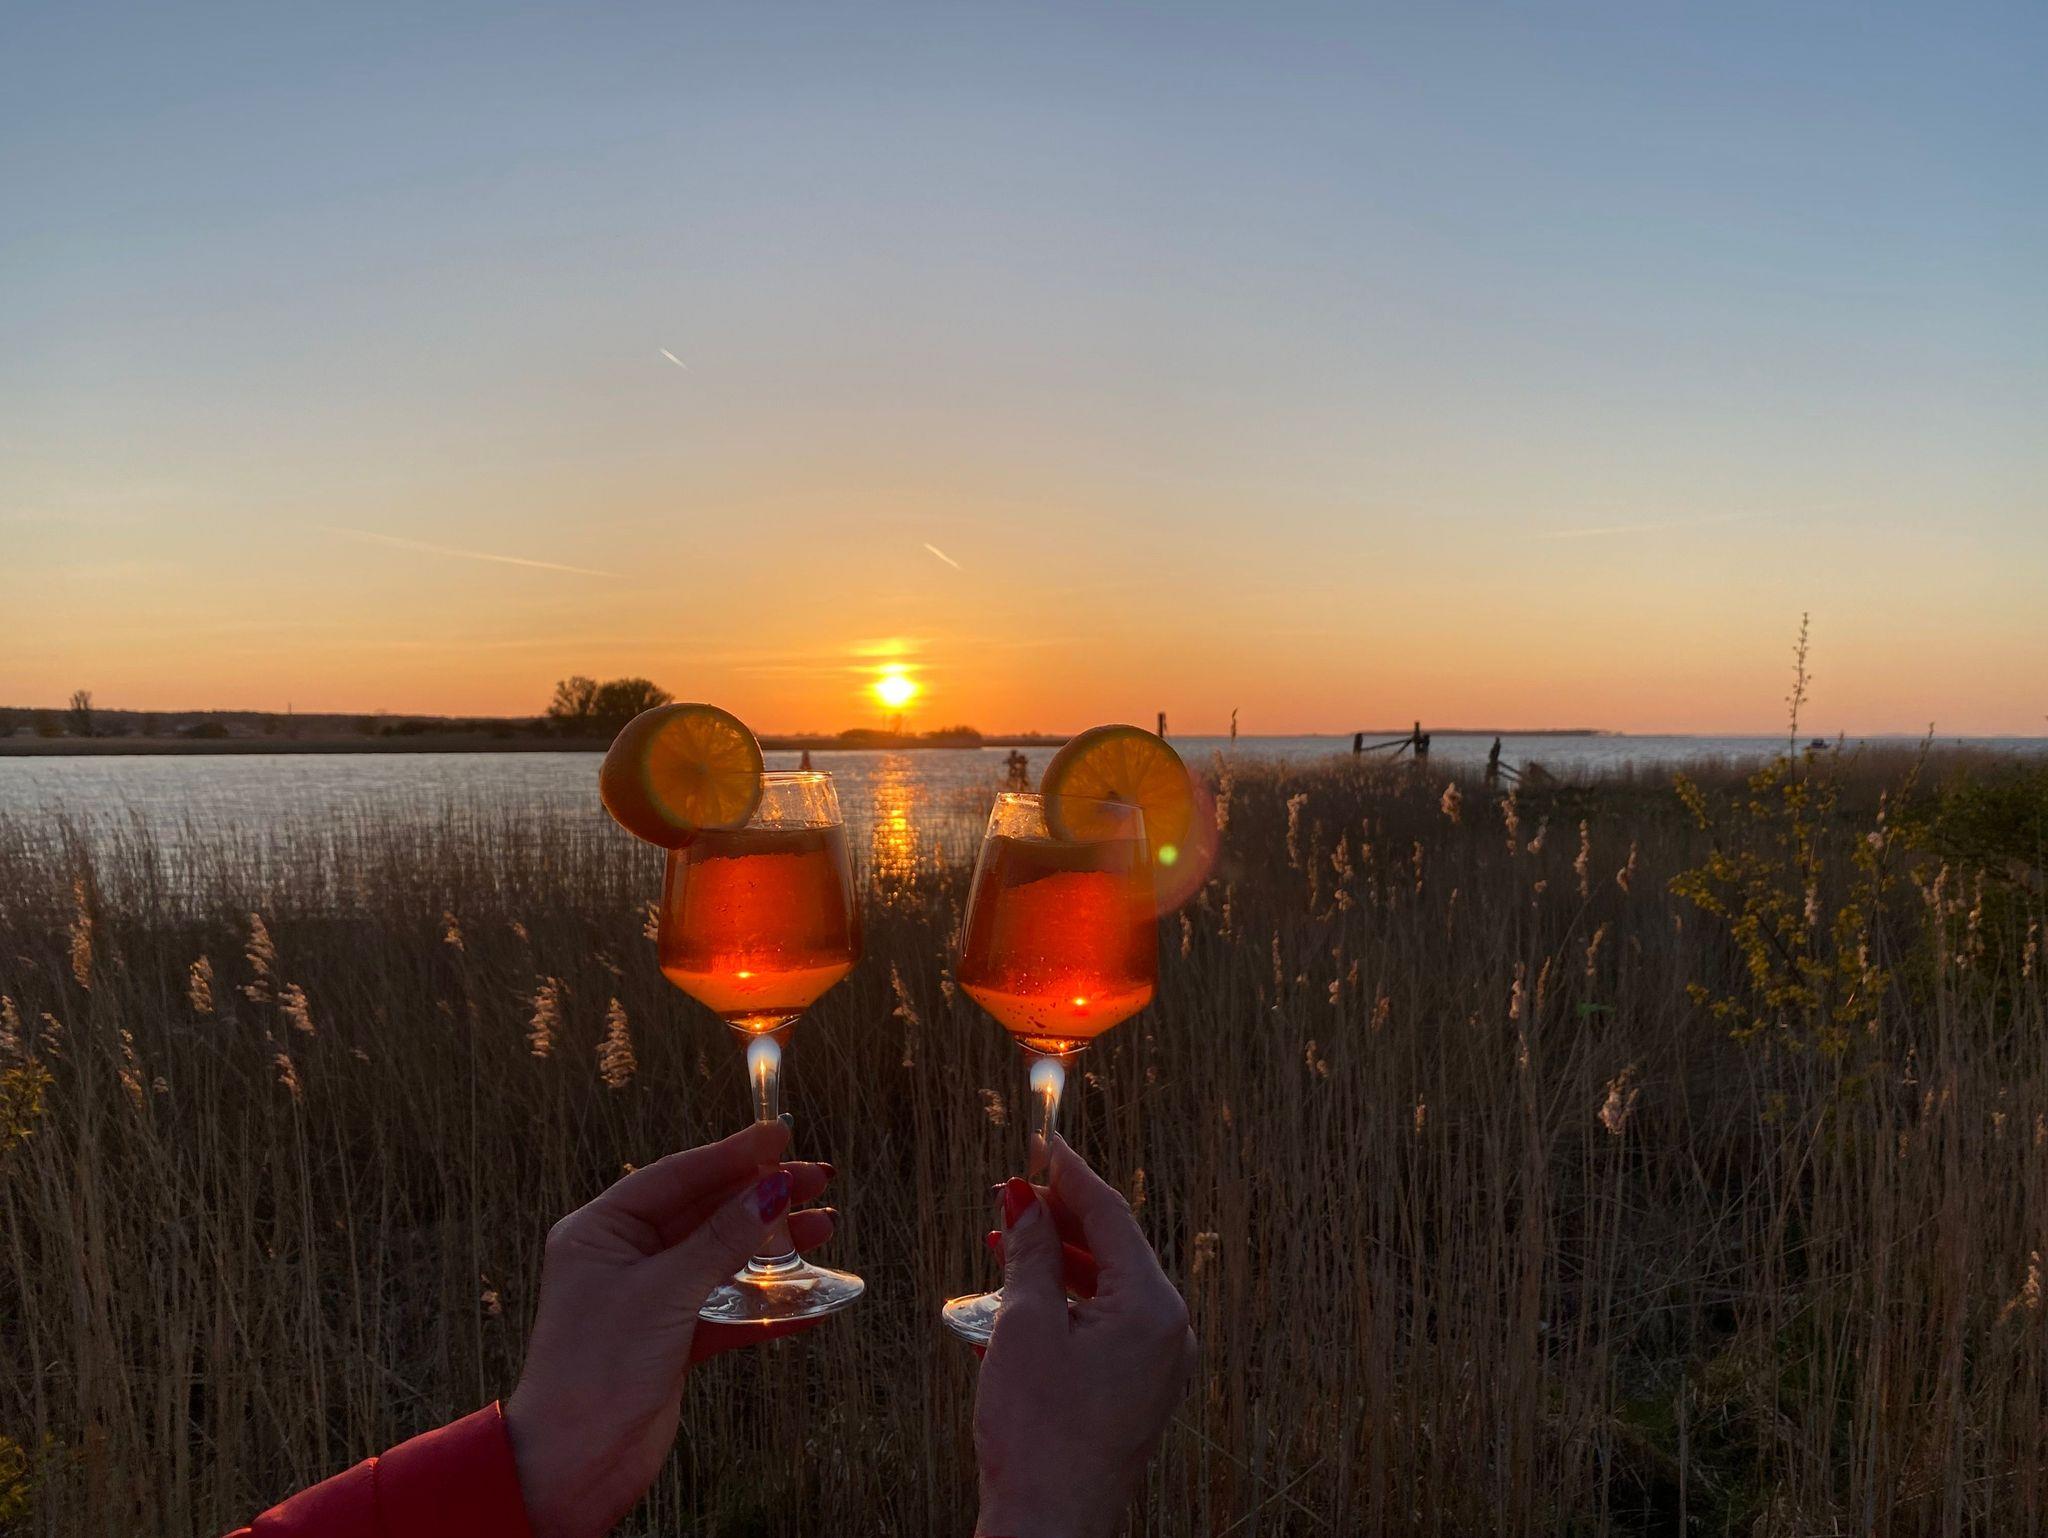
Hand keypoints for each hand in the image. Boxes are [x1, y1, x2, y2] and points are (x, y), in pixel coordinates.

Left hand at [504, 1122, 835, 1537]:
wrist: (573, 1466)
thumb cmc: (596, 1370)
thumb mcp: (664, 1292)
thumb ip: (722, 1240)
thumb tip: (772, 1190)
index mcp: (602, 1230)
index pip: (677, 1176)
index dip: (731, 1155)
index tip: (779, 1136)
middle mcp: (625, 1257)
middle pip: (706, 1212)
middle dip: (762, 1197)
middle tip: (818, 1178)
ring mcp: (650, 1298)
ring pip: (723, 1257)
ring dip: (773, 1245)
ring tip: (825, 1226)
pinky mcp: (673, 1339)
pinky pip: (728, 1307)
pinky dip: (767, 1303)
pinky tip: (812, 1297)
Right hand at [974, 1136, 1195, 1537]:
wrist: (1048, 1529)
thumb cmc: (1037, 1433)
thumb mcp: (1025, 1326)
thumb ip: (1030, 1251)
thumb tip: (1024, 1197)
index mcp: (1154, 1307)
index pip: (1112, 1215)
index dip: (1071, 1173)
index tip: (1041, 1139)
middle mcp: (1169, 1331)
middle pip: (1113, 1248)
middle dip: (1058, 1217)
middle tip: (1009, 1192)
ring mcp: (1157, 1363)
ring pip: (1106, 1285)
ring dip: (1056, 1259)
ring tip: (1004, 1237)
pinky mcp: (1137, 1389)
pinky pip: (1105, 1322)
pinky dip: (1066, 1300)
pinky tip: (1022, 1292)